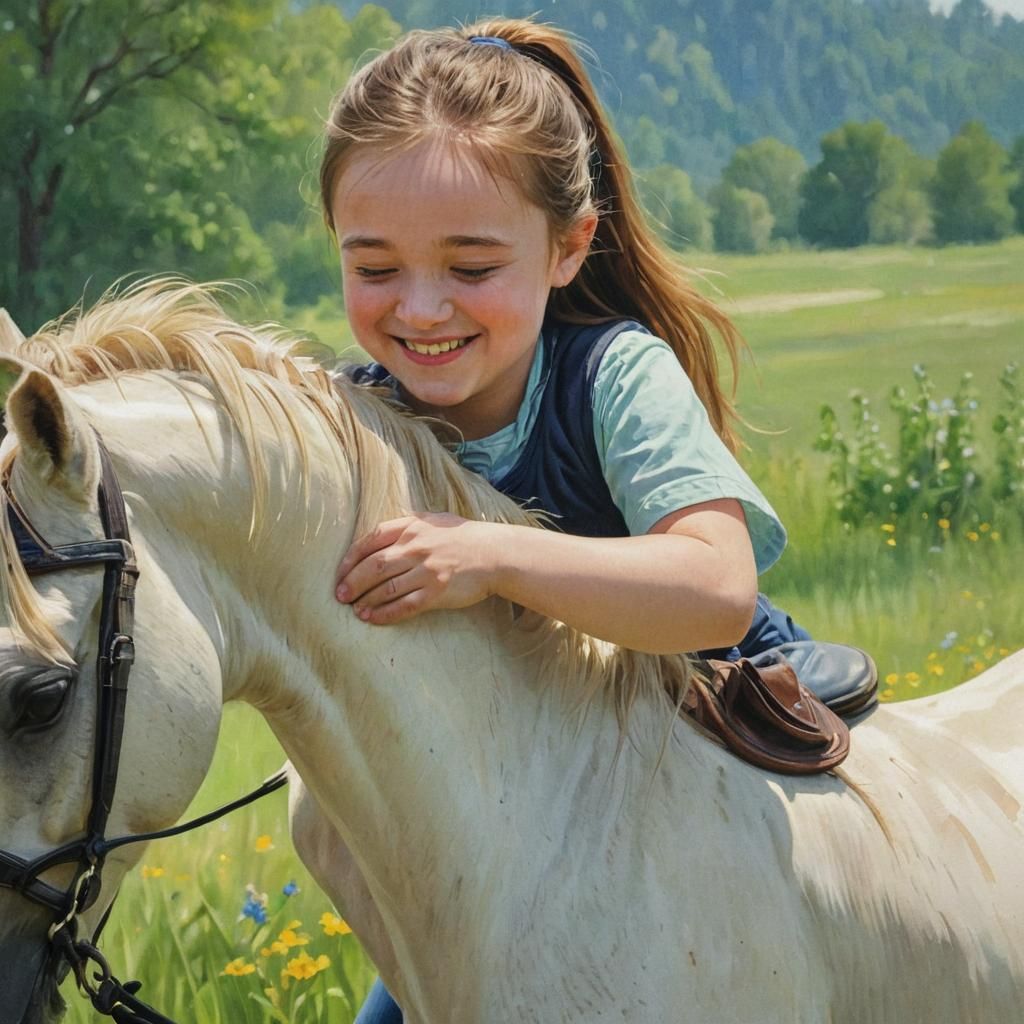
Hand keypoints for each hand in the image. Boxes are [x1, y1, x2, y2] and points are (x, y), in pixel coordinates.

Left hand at [335, 513, 498, 624]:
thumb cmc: (463, 537)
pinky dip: (385, 613)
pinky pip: (404, 605)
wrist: (494, 554)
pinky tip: (373, 618)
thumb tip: (380, 535)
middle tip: (340, 596)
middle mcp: (416, 547)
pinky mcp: (436, 592)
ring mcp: (426, 571)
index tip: (340, 572)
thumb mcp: (434, 521)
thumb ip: (407, 526)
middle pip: (374, 566)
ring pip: (386, 588)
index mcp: (412, 527)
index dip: (351, 558)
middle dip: (352, 582)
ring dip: (366, 600)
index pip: (371, 539)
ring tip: (355, 610)